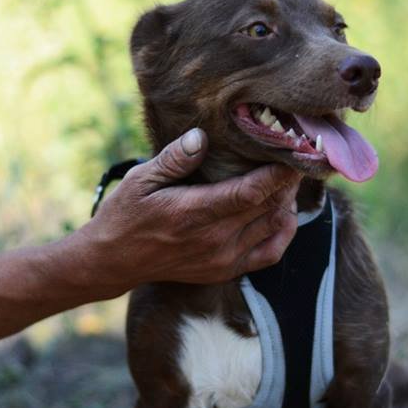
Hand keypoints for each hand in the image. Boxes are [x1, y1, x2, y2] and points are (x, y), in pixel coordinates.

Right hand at [78, 128, 300, 292]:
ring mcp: (223, 258)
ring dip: (286, 201)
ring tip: (287, 178)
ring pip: (273, 226)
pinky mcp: (226, 270)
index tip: (291, 150)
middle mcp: (214, 239)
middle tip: (293, 156)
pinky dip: (284, 232)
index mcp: (194, 213)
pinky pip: (270, 253)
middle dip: (286, 180)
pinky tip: (284, 212)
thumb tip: (201, 136)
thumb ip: (174, 158)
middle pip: (269, 206)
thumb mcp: (140, 179)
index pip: (251, 191)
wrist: (113, 261)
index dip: (278, 171)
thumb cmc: (126, 214)